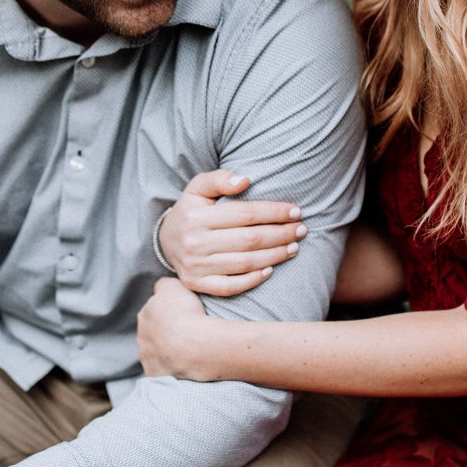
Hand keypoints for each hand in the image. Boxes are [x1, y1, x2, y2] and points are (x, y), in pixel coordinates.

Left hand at [137, 276, 213, 378]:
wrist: (194, 346)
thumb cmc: (185, 314)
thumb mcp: (174, 286)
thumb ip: (164, 285)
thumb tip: (161, 289)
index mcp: (144, 314)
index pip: (154, 311)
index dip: (168, 313)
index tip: (182, 316)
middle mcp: (141, 336)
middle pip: (153, 333)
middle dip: (164, 333)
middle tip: (185, 333)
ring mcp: (147, 357)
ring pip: (155, 352)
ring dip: (166, 351)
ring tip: (187, 350)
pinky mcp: (155, 374)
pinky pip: (161, 370)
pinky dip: (170, 368)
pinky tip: (183, 364)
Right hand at [159, 169, 305, 296]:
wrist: (165, 241)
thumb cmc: (191, 210)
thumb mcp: (198, 188)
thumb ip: (219, 179)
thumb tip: (245, 180)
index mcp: (197, 216)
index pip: (245, 213)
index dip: (273, 212)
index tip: (295, 211)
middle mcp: (195, 242)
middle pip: (249, 240)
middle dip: (280, 234)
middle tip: (301, 230)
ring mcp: (196, 266)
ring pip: (244, 263)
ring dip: (274, 256)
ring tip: (294, 247)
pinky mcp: (197, 284)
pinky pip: (230, 286)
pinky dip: (253, 280)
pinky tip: (271, 270)